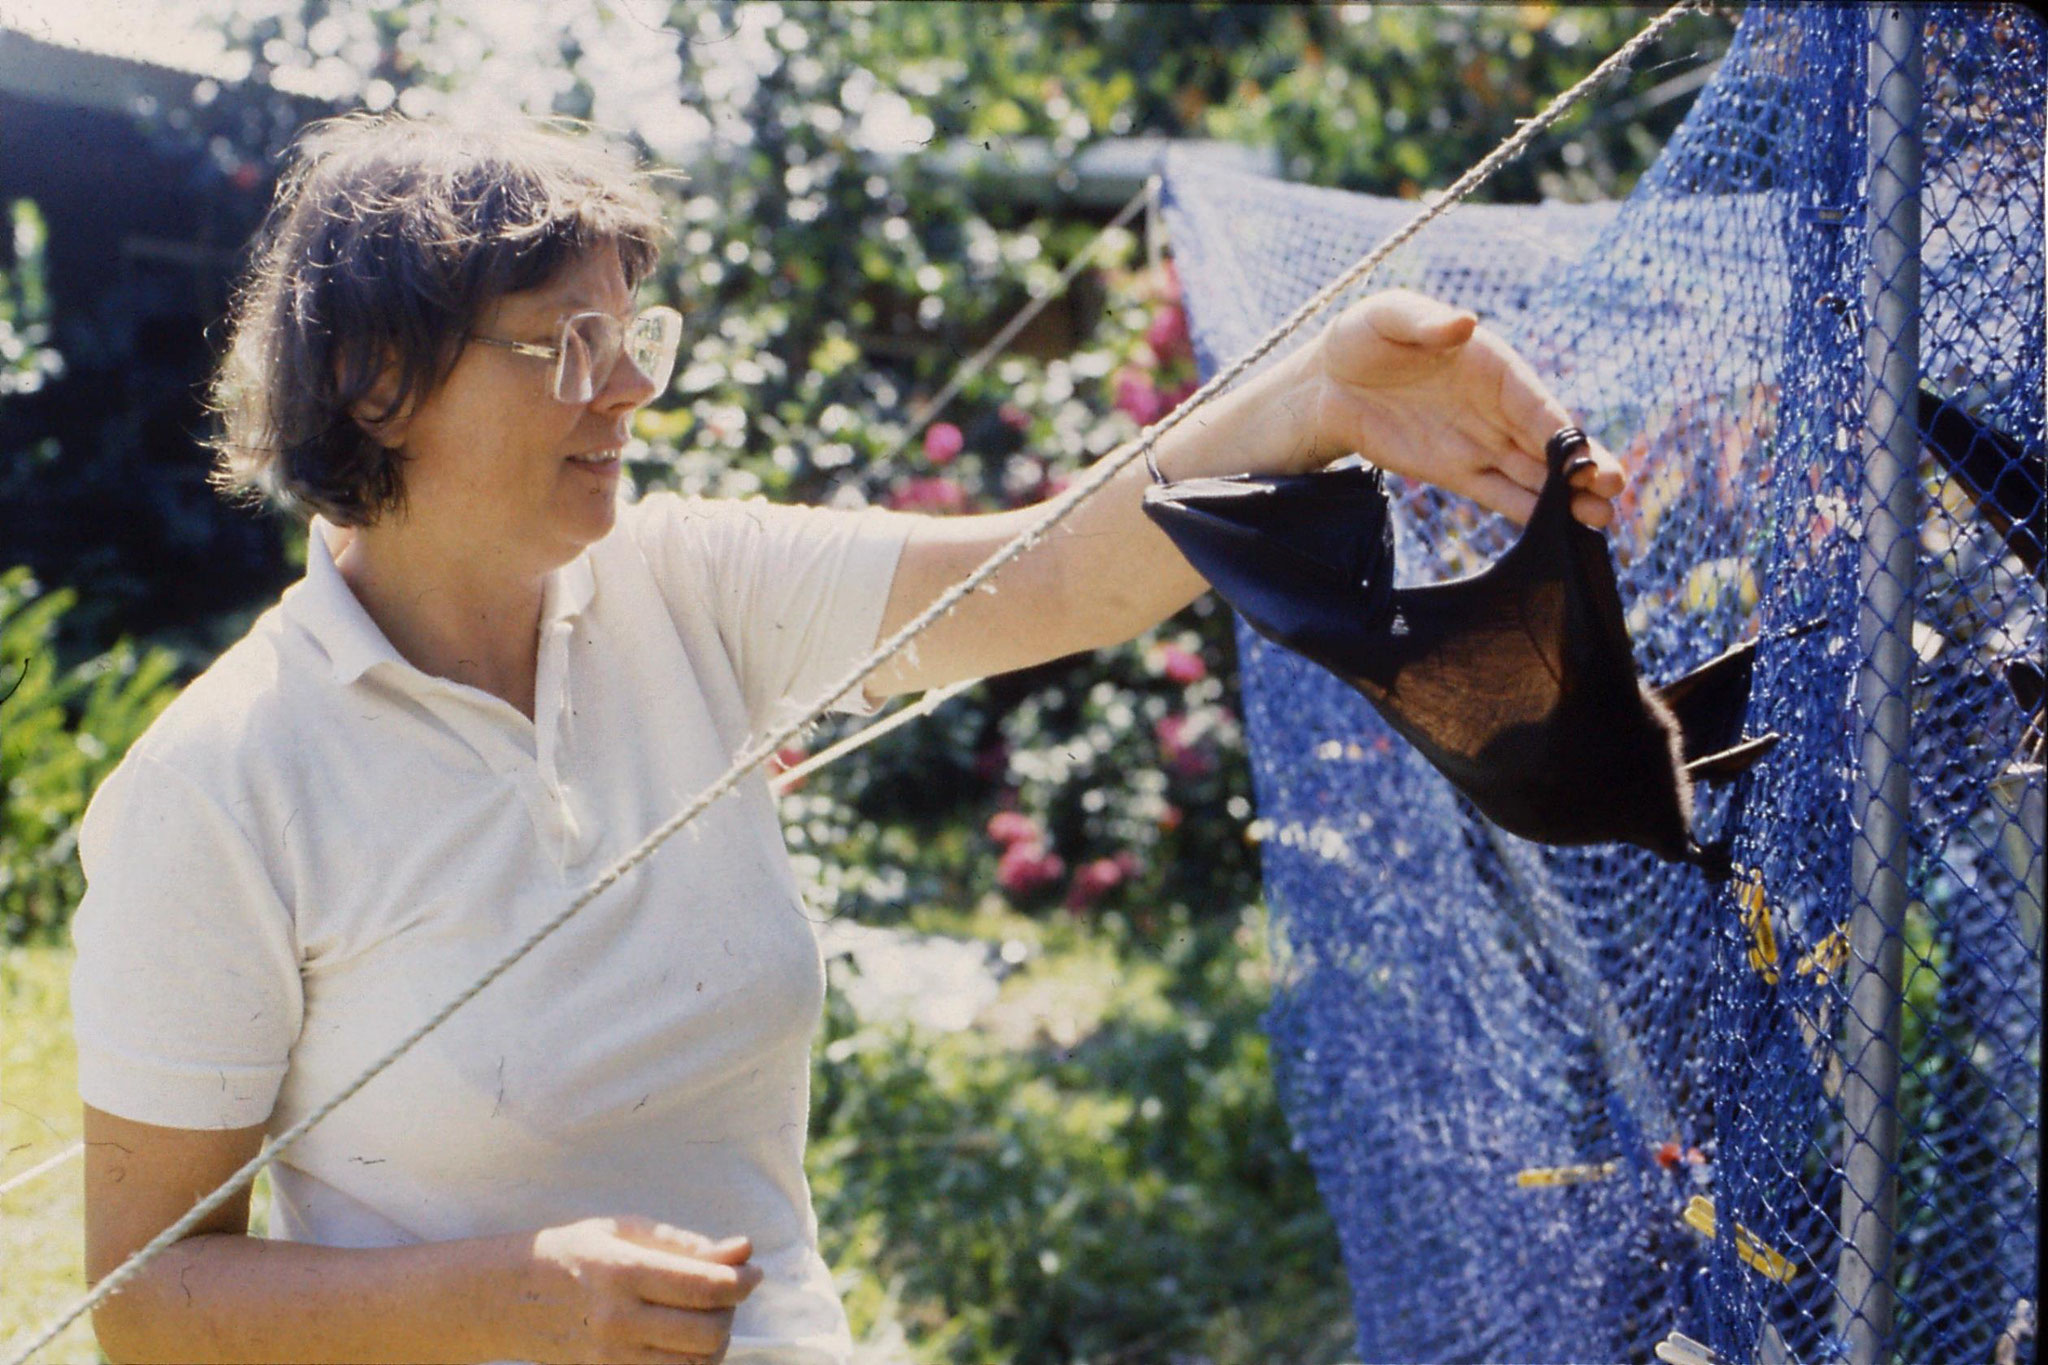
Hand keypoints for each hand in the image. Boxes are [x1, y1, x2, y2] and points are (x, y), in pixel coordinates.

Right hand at [511, 1215, 762, 1364]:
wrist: (508, 1299)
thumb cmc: (575, 1253)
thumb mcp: (625, 1231)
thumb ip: (686, 1244)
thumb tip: (742, 1250)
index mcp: (623, 1272)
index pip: (706, 1287)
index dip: (743, 1281)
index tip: (753, 1272)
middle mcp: (617, 1320)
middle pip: (708, 1333)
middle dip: (732, 1313)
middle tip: (726, 1294)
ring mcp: (611, 1359)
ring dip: (716, 1343)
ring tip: (706, 1318)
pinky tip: (685, 1343)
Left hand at [1301, 288, 1623, 526]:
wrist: (1325, 382)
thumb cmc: (1362, 337)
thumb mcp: (1387, 316)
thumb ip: (1426, 323)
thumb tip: (1464, 324)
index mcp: (1492, 366)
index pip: (1533, 402)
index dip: (1560, 429)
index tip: (1586, 454)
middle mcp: (1497, 407)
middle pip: (1547, 442)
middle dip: (1584, 466)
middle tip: (1615, 489)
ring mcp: (1480, 442)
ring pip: (1533, 474)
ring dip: (1567, 497)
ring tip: (1601, 520)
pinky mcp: (1457, 472)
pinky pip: (1500, 494)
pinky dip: (1528, 511)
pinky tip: (1559, 532)